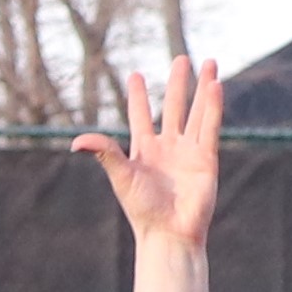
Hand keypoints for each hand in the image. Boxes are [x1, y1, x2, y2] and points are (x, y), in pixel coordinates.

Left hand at [71, 54, 221, 257]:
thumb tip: (76, 141)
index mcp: (144, 150)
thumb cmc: (142, 209)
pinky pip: (209, 127)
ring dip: (202, 88)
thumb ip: (104, 153)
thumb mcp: (121, 176)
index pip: (140, 116)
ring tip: (209, 62)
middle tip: (181, 59)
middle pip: (174, 107)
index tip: (136, 75)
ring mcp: (189, 151)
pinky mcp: (207, 158)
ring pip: (196, 112)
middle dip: (178, 84)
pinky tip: (215, 84)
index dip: (138, 97)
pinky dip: (213, 106)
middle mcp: (168, 147)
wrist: (169, 233)